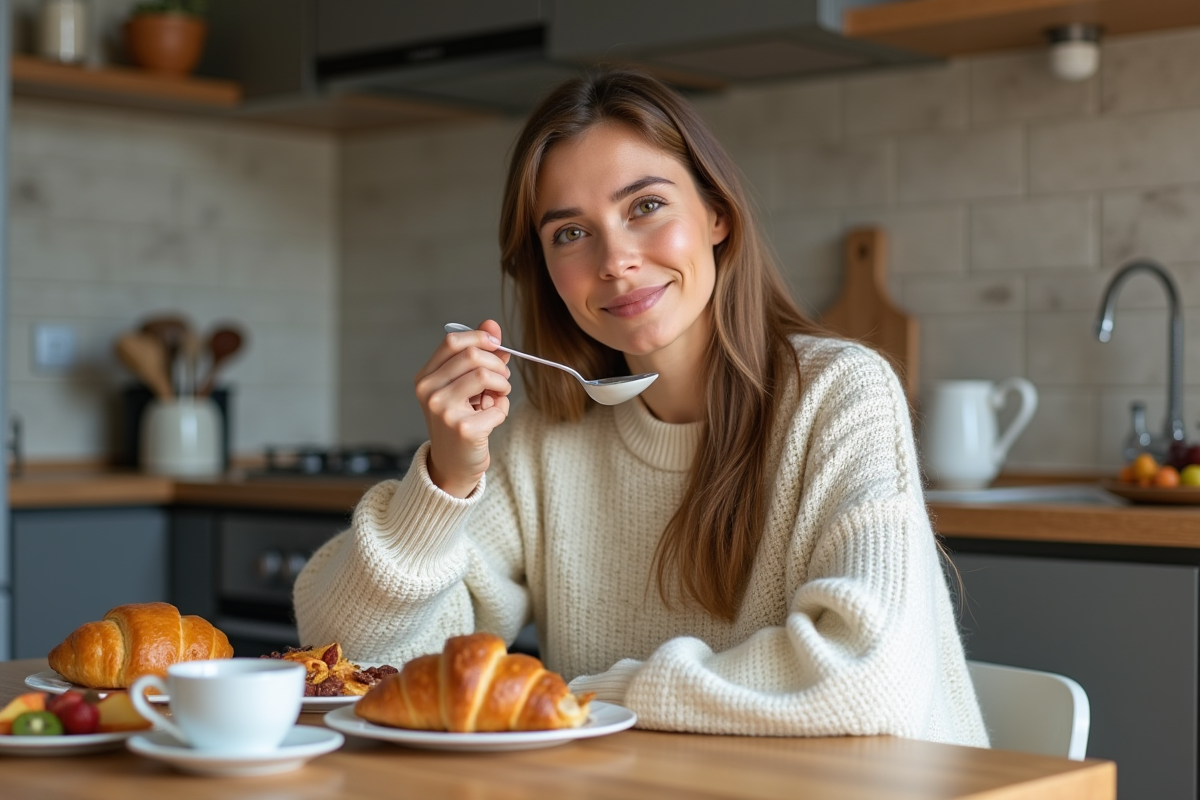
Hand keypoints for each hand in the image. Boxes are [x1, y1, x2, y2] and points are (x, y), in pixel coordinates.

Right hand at [414, 319, 511, 497]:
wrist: (453, 465)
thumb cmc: (459, 420)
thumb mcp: (463, 385)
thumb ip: (477, 354)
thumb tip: (492, 325)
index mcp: (425, 378)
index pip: (452, 342)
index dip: (480, 338)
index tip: (497, 345)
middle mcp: (428, 392)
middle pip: (473, 355)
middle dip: (497, 364)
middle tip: (503, 380)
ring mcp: (443, 410)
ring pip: (486, 376)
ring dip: (503, 385)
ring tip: (499, 396)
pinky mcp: (463, 428)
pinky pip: (498, 406)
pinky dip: (502, 410)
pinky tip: (492, 418)